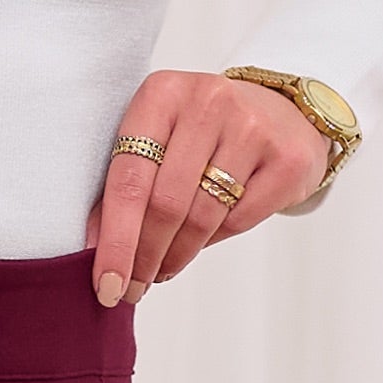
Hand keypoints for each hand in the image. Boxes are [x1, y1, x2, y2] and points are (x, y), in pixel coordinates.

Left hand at [84, 69, 331, 304]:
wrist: (281, 112)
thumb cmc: (203, 132)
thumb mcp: (159, 136)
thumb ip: (125, 182)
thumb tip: (95, 249)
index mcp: (163, 92)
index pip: (129, 177)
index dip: (115, 238)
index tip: (104, 282)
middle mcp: (209, 102)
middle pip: (165, 202)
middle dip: (144, 256)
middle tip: (130, 289)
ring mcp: (253, 128)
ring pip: (202, 217)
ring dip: (175, 256)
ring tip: (160, 270)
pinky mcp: (287, 160)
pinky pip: (239, 221)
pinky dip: (211, 242)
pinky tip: (196, 245)